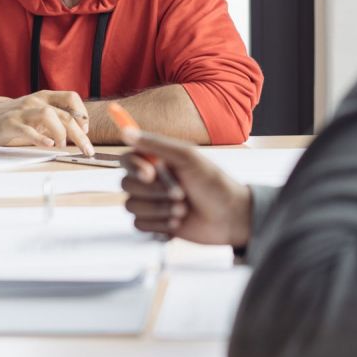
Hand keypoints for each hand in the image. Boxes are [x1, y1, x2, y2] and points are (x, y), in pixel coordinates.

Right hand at [0, 90, 93, 154]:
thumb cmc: (13, 118)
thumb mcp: (36, 112)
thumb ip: (54, 118)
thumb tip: (77, 131)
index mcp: (45, 97)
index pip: (71, 98)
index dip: (82, 114)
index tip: (85, 130)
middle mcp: (36, 101)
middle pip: (65, 114)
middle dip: (80, 135)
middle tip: (87, 151)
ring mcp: (24, 112)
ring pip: (49, 116)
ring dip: (61, 133)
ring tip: (62, 146)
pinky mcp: (11, 124)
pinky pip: (28, 130)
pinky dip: (40, 138)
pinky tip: (48, 145)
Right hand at [119, 131, 251, 245]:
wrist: (230, 218)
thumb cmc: (214, 184)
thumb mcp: (188, 158)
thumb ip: (156, 144)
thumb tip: (126, 131)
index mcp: (158, 160)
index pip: (127, 159)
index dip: (134, 167)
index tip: (150, 174)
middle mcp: (152, 180)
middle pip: (127, 184)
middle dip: (155, 192)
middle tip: (181, 195)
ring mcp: (152, 202)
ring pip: (131, 206)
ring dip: (159, 209)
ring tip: (183, 211)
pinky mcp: (154, 223)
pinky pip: (139, 224)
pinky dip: (159, 225)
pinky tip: (178, 224)